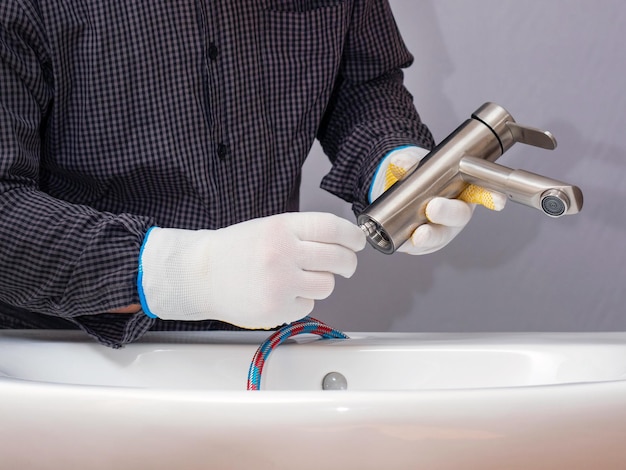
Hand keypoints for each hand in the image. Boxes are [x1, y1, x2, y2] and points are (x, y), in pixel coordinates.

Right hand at [137, 212, 365, 327]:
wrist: (201, 275)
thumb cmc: (236, 251)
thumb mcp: (269, 228)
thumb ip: (303, 234)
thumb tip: (344, 242)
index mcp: (281, 228)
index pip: (332, 228)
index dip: (353, 236)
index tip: (358, 242)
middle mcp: (282, 254)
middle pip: (338, 259)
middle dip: (349, 263)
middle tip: (346, 265)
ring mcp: (280, 283)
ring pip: (327, 285)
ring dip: (322, 283)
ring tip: (300, 279)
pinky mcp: (277, 309)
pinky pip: (308, 305)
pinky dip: (301, 301)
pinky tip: (281, 293)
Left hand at [370, 146, 505, 254]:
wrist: (401, 201)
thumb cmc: (420, 182)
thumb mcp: (416, 167)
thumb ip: (410, 162)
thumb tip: (402, 162)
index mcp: (462, 190)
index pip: (481, 192)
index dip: (491, 196)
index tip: (497, 201)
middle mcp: (456, 212)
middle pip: (458, 215)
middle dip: (447, 212)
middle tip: (433, 208)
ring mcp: (442, 230)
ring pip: (439, 235)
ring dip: (430, 235)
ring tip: (419, 234)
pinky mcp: (425, 244)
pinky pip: (420, 246)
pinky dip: (412, 244)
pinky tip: (407, 242)